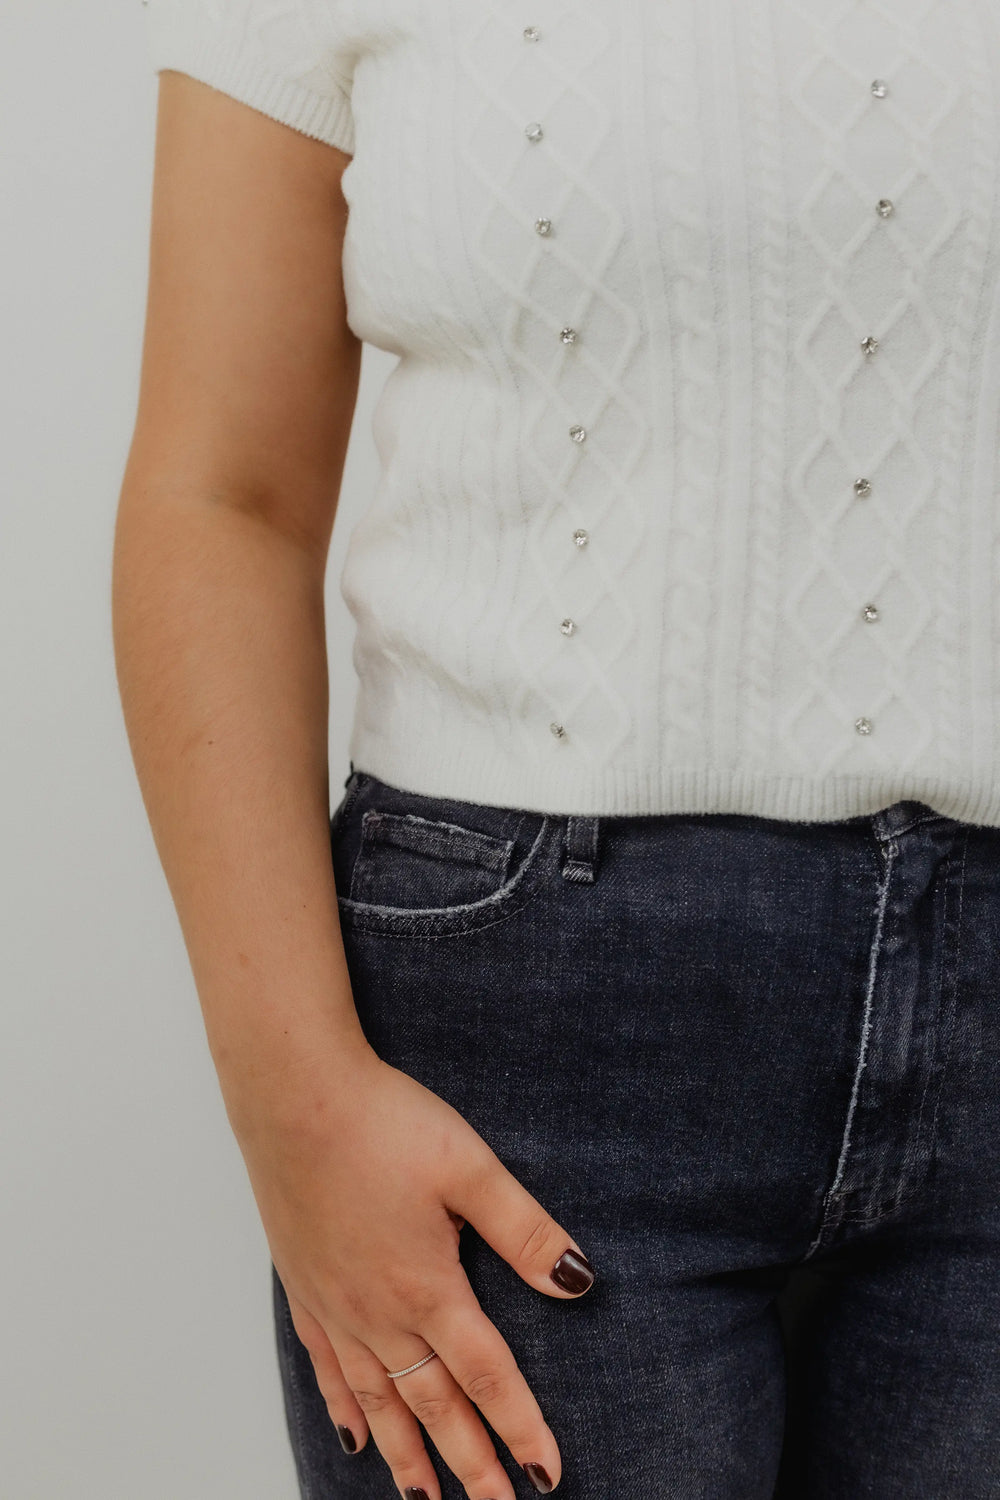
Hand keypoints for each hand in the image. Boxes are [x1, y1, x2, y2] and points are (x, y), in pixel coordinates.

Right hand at [237, 1045, 595, 1498]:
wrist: (294, 1094)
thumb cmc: (383, 1121)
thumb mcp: (470, 1167)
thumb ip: (523, 1229)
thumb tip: (577, 1280)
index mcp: (428, 1287)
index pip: (487, 1378)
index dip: (519, 1429)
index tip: (545, 1477)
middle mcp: (379, 1311)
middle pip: (434, 1405)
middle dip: (468, 1466)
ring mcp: (335, 1304)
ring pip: (379, 1400)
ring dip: (407, 1454)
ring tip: (424, 1499)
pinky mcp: (304, 1285)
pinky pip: (327, 1368)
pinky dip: (345, 1408)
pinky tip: (355, 1435)